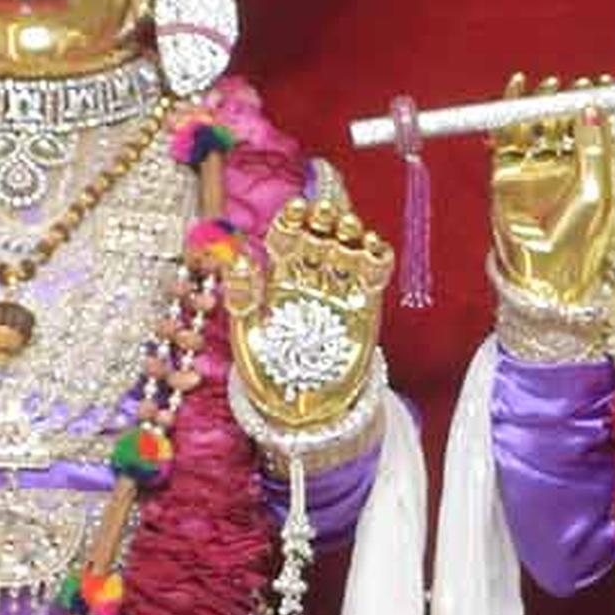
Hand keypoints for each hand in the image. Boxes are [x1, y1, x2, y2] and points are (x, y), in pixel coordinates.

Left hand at [228, 188, 394, 424]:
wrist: (300, 406)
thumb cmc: (268, 367)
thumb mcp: (248, 330)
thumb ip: (243, 294)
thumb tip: (238, 256)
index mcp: (280, 275)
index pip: (286, 237)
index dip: (291, 220)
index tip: (295, 209)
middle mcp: (310, 277)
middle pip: (319, 238)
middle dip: (322, 222)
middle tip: (324, 214)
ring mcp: (339, 290)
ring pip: (347, 250)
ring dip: (350, 234)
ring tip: (348, 227)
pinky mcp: (364, 306)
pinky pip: (373, 275)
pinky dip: (376, 257)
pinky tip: (372, 246)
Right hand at [486, 89, 614, 308]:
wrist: (544, 273)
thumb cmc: (578, 240)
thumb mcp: (596, 192)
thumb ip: (594, 150)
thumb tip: (592, 107)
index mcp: (587, 169)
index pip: (590, 126)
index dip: (593, 102)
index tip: (599, 82)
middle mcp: (559, 165)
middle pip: (561, 120)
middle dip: (566, 99)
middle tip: (573, 83)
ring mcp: (532, 167)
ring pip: (535, 124)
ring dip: (541, 102)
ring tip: (550, 85)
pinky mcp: (504, 172)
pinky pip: (506, 135)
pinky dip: (509, 110)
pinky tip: (517, 88)